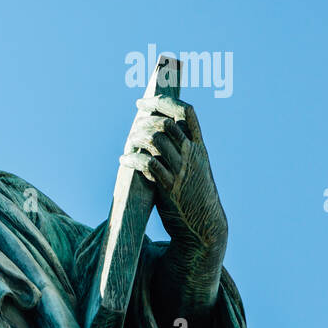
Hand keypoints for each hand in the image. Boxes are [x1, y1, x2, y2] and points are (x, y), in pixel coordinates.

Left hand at [120, 97, 227, 255]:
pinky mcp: (169, 187)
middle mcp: (191, 155)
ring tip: (128, 145)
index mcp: (199, 147)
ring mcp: (181, 170)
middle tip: (133, 130)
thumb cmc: (193, 195)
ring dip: (136, 138)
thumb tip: (156, 131)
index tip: (142, 102)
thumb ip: (180, 149)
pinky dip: (133, 158)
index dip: (163, 101)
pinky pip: (148, 164)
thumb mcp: (194, 167)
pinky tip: (124, 160)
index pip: (186, 112)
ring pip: (156, 139)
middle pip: (166, 122)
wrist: (204, 226)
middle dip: (144, 121)